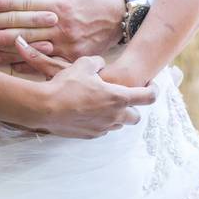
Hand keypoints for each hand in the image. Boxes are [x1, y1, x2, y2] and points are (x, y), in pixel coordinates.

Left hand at [0, 0, 124, 71]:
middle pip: (28, 28)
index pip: (29, 3)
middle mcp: (64, 25)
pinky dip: (33, 66)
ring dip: (13, 52)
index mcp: (62, 4)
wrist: (123, 15)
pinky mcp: (76, 56)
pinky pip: (51, 63)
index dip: (9, 2)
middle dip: (4, 31)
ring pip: (36, 48)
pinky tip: (16, 67)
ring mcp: (70, 43)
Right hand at [20, 43, 157, 138]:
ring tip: (104, 105)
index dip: (154, 90)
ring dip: (117, 116)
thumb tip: (101, 65)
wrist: (44, 108)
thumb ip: (98, 63)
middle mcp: (115, 115)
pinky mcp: (90, 135)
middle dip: (134, 108)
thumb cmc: (66, 85)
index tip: (150, 85)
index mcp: (119, 98)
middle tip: (124, 98)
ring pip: (119, 124)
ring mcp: (103, 127)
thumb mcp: (84, 64)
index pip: (149, 97)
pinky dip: (102, 122)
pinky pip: (103, 129)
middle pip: (136, 117)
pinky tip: (90, 113)